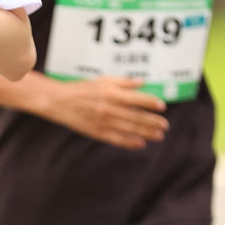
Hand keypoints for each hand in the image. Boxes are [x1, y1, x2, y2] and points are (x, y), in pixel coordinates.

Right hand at [42, 76, 169, 149]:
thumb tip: (142, 82)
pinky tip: (140, 143)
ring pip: (130, 129)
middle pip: (137, 117)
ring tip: (159, 135)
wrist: (58, 101)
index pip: (137, 99)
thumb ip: (123, 82)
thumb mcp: (102, 80)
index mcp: (111, 93)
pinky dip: (129, 142)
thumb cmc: (81, 89)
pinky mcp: (97, 132)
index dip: (151, 103)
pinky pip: (116, 139)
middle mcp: (109, 108)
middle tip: (165, 125)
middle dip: (153, 122)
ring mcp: (103, 122)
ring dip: (146, 133)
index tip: (162, 106)